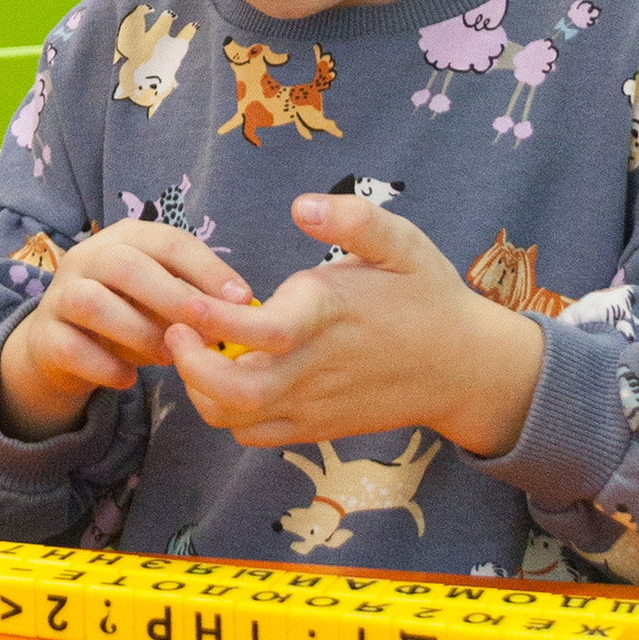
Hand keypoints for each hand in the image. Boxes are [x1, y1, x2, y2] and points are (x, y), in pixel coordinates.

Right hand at [0, 221, 256, 441]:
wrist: (63, 345)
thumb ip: (194, 297)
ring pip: (92, 303)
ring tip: (167, 357)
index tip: (244, 299)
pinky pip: (70, 348)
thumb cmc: (128, 313)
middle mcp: (87, 257)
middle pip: (125, 265)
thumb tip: (241, 311)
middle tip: (206, 331)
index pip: (169, 241)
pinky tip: (128, 379)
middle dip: (172, 297)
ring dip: (138, 332)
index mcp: (125, 238)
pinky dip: (104, 367)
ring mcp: (59, 295)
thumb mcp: (162, 297)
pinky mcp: (44, 335)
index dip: (209, 269)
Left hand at [162, 190, 543, 458]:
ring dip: (200, 390)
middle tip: (174, 329)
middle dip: (190, 365)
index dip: (214, 320)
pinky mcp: (313, 427)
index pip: (263, 333)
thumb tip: (302, 205)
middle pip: (235, 392)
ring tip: (194, 351)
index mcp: (329, 318)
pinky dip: (226, 412)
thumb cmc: (427, 296)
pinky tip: (225, 376)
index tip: (187, 301)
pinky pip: (253, 435)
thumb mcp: (402, 244)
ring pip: (235, 418)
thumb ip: (354, 219)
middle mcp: (315, 369)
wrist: (464, 368)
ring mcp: (313, 405)